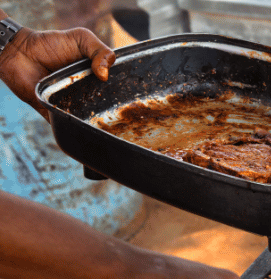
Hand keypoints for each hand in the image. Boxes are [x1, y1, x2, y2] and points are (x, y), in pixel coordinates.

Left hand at [0, 25, 114, 120]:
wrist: (19, 52)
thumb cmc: (50, 43)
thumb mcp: (81, 38)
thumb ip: (100, 51)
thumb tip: (105, 75)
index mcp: (96, 79)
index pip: (115, 91)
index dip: (124, 95)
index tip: (132, 99)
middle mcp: (87, 95)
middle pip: (105, 109)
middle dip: (113, 113)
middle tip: (121, 115)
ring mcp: (72, 105)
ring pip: (88, 121)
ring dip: (94, 123)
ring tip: (104, 124)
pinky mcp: (55, 114)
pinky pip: (66, 126)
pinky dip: (72, 129)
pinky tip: (81, 128)